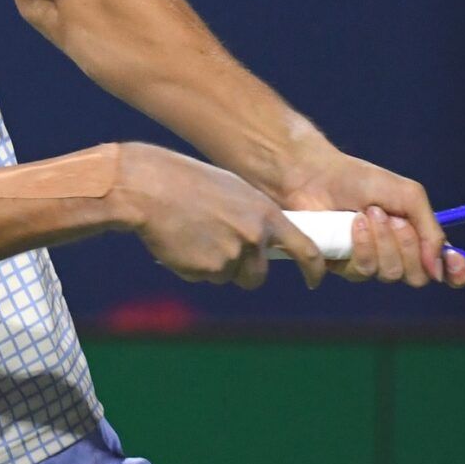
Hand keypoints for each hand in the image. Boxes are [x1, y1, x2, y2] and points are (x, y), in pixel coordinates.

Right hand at [110, 143, 328, 289]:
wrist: (150, 187)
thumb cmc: (188, 183)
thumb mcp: (233, 192)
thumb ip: (253, 218)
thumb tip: (262, 242)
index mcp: (266, 214)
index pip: (306, 249)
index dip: (314, 269)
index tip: (314, 280)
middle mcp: (254, 237)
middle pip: (257, 276)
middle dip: (242, 272)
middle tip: (217, 250)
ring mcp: (231, 255)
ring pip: (227, 277)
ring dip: (213, 267)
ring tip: (193, 235)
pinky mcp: (207, 270)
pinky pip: (204, 277)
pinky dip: (192, 266)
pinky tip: (179, 242)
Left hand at [274, 135, 464, 288]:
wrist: (318, 175)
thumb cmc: (362, 181)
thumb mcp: (408, 196)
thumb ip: (430, 229)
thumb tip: (439, 270)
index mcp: (416, 238)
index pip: (444, 269)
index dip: (455, 273)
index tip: (455, 262)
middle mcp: (396, 255)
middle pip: (418, 277)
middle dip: (408, 247)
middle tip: (393, 219)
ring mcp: (369, 263)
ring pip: (390, 275)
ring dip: (383, 242)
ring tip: (369, 214)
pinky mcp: (342, 266)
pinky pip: (362, 272)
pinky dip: (361, 246)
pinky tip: (353, 224)